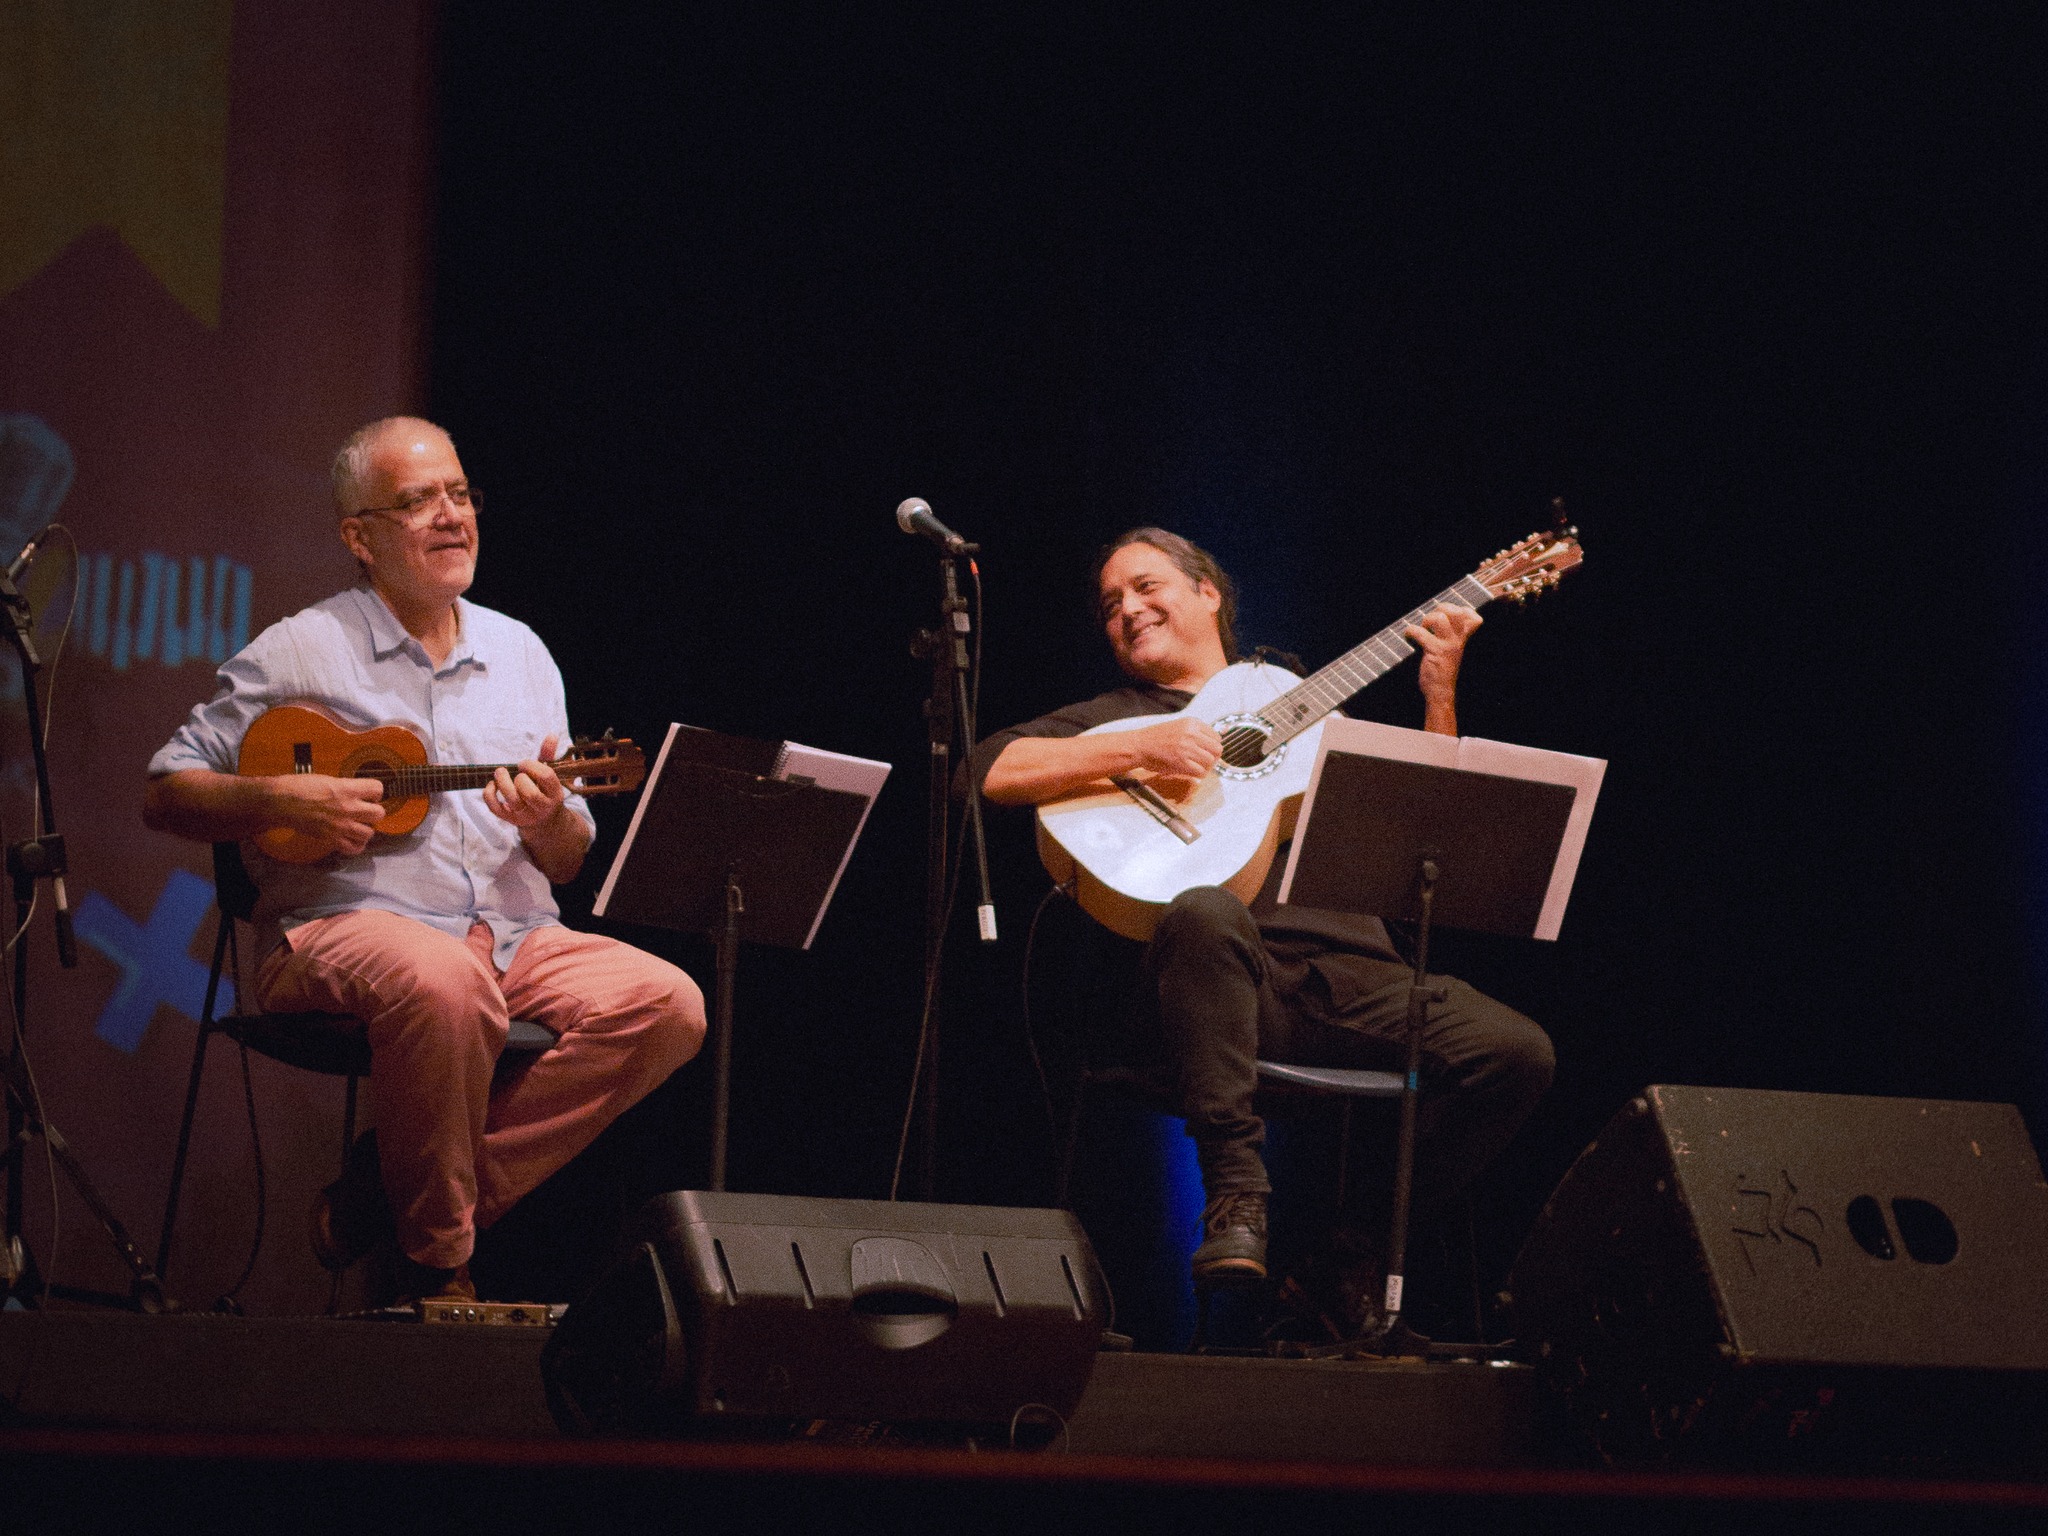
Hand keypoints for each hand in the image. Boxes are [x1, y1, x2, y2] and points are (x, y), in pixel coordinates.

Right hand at [270, 773, 385, 856]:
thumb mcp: (327, 779)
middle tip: (365, 810)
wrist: (280, 803)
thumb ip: (345, 787)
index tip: (370, 794)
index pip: (378, 789)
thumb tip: (357, 792)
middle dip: (374, 811)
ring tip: (359, 825)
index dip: (376, 791)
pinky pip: (354, 848)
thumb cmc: (299, 787)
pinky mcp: (331, 839)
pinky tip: (352, 839)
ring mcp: (340, 825)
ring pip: (370, 833)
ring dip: (366, 829)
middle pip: (379, 814)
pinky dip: (356, 845)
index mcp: (346, 789)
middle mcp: (347, 808)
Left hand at [483, 734, 567, 828]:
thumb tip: (551, 735)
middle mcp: (542, 806)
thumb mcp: (549, 775)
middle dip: (520, 778)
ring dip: (503, 783)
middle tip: (516, 772)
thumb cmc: (544, 791)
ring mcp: (525, 814)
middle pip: (531, 794)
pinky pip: (496, 808)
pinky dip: (489, 795)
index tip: (524, 763)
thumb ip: (548, 756)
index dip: (533, 766)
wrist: (543, 820)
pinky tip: (492, 785)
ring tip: (500, 772)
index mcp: (554, 793)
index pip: (547, 777)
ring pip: (513, 801)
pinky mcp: (509, 819)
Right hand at [1128, 717, 1224, 777]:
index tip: (1208, 752)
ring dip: (1206, 767)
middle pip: (1217, 749)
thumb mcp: (1178, 726)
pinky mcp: (1181, 761)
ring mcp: (1187, 747)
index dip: (1213, 747)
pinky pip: (1200, 771)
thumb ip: (1195, 733)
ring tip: (1197, 768)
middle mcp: (1191, 733)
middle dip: (1213, 758)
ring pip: (1210, 761)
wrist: (1139, 745)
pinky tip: (1192, 773)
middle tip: (1206, 763)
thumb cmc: (1155, 738)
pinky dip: (1199, 775)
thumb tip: (1212, 744)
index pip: (1216, 737)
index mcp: (1192, 723)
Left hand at [1406, 603, 1482, 712]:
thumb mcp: (1452, 651)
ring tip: (1422, 628)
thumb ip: (1450, 636)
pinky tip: (1409, 636)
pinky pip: (1420, 632)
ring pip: (1440, 618)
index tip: (1449, 614)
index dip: (1462, 610)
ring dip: (1426, 619)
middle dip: (1440, 609)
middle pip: (1456, 612)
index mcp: (1463, 640)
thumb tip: (1438, 616)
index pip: (1473, 618)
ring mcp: (1447, 645)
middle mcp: (1458, 640)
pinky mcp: (1434, 651)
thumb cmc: (1443, 670)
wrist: (1440, 692)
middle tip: (1431, 621)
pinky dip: (1410, 631)